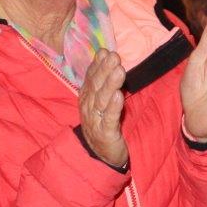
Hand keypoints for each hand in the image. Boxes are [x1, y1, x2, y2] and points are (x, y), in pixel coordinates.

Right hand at [78, 49, 128, 168]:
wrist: (101, 155)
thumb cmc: (104, 124)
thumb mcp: (101, 103)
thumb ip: (103, 84)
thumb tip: (108, 60)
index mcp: (87, 99)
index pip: (91, 79)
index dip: (97, 65)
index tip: (105, 51)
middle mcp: (89, 108)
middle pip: (97, 86)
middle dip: (105, 70)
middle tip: (114, 56)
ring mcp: (96, 120)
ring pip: (103, 100)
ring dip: (111, 84)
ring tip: (119, 70)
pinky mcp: (106, 133)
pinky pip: (110, 118)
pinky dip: (114, 107)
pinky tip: (119, 96)